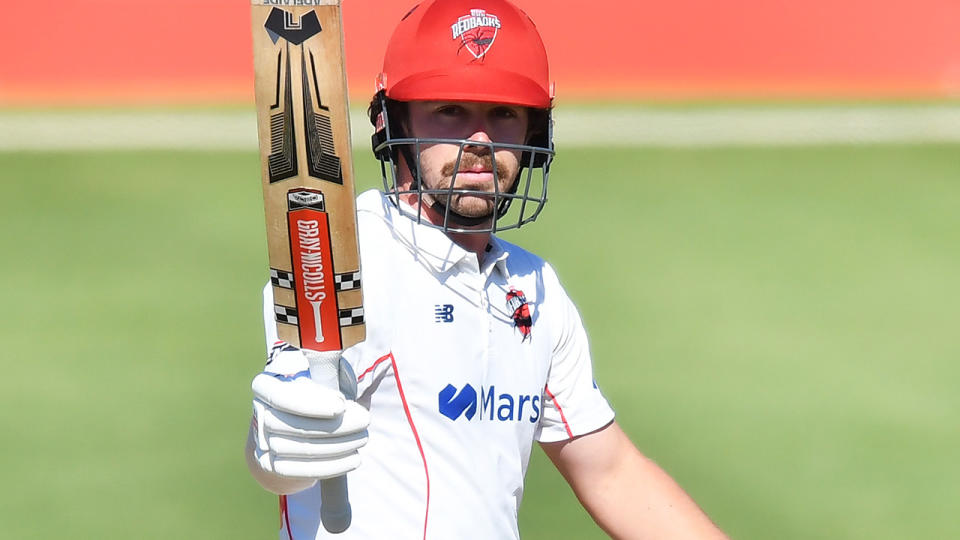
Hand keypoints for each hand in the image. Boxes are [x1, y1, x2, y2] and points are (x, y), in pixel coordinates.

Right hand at [251, 343, 369, 478]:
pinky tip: (353, 459)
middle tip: (365, 421)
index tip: (342, 404)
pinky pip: (299, 470)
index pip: (281, 396)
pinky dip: (330, 466)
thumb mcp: (316, 379)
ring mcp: (261, 441)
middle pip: (293, 426)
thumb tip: (351, 360)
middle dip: (334, 426)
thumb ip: (327, 372)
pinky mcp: (270, 464)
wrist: (289, 431)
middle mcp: (259, 413)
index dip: (311, 403)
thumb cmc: (312, 396)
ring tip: (362, 439)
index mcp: (266, 386)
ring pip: (299, 448)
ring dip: (337, 446)